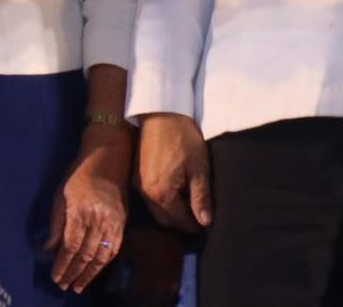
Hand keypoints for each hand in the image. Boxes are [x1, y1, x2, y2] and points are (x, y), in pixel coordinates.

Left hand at [45, 132, 129, 292]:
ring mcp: (114, 219)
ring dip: (90, 273)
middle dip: (74, 273)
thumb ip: (56, 224)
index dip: (62, 265)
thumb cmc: (79, 174)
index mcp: (81, 211)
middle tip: (64, 286)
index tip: (54, 277)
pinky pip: (115, 246)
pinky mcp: (123, 220)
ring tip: (79, 285)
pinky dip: (106, 262)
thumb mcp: (60, 195)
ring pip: (102, 254)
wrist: (109, 157)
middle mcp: (99, 217)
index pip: (70, 246)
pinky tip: (97, 270)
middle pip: (86, 253)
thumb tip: (50, 249)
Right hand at [136, 113, 211, 234]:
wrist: (162, 114)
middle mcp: (145, 194)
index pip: (178, 221)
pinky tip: (175, 197)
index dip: (193, 227)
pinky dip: (162, 204)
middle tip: (198, 223)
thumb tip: (205, 222)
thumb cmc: (183, 138)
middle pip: (165, 220)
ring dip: (171, 215)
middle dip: (181, 224)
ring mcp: (138, 185)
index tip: (205, 228)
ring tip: (188, 211)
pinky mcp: (137, 176)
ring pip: (156, 211)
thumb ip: (200, 196)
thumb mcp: (199, 167)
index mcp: (161, 194)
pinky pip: (149, 199)